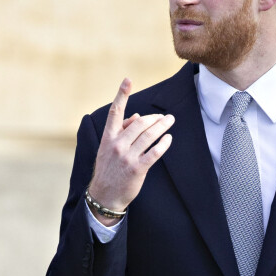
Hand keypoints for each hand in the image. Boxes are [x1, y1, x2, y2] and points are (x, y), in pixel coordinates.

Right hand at [88, 78, 173, 224]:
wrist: (105, 195)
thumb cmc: (109, 169)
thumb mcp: (108, 149)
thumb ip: (121, 131)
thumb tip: (136, 116)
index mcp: (108, 137)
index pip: (115, 111)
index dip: (122, 94)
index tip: (127, 80)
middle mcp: (117, 144)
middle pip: (140, 123)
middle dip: (155, 117)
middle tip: (165, 116)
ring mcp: (127, 157)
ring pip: (149, 135)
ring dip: (162, 126)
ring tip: (170, 121)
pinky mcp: (137, 168)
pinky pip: (154, 152)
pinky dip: (163, 143)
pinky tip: (169, 138)